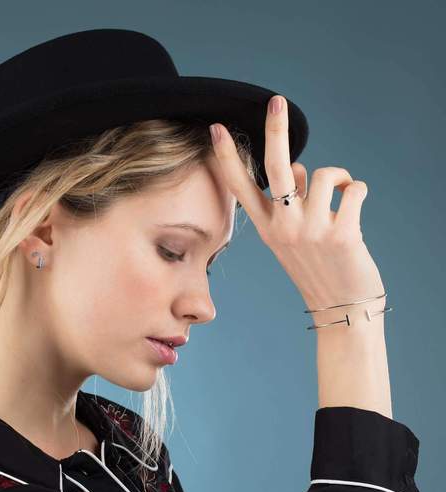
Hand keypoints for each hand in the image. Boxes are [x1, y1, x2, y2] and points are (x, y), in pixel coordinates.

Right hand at [209, 95, 385, 314]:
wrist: (341, 307)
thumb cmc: (317, 267)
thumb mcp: (290, 239)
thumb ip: (288, 203)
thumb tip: (297, 166)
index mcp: (266, 228)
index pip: (240, 186)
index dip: (228, 156)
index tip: (217, 129)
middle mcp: (283, 228)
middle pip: (277, 167)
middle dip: (276, 129)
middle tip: (277, 101)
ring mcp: (310, 231)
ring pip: (323, 174)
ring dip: (336, 178)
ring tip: (340, 196)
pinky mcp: (341, 234)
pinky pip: (353, 188)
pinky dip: (357, 191)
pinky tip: (354, 208)